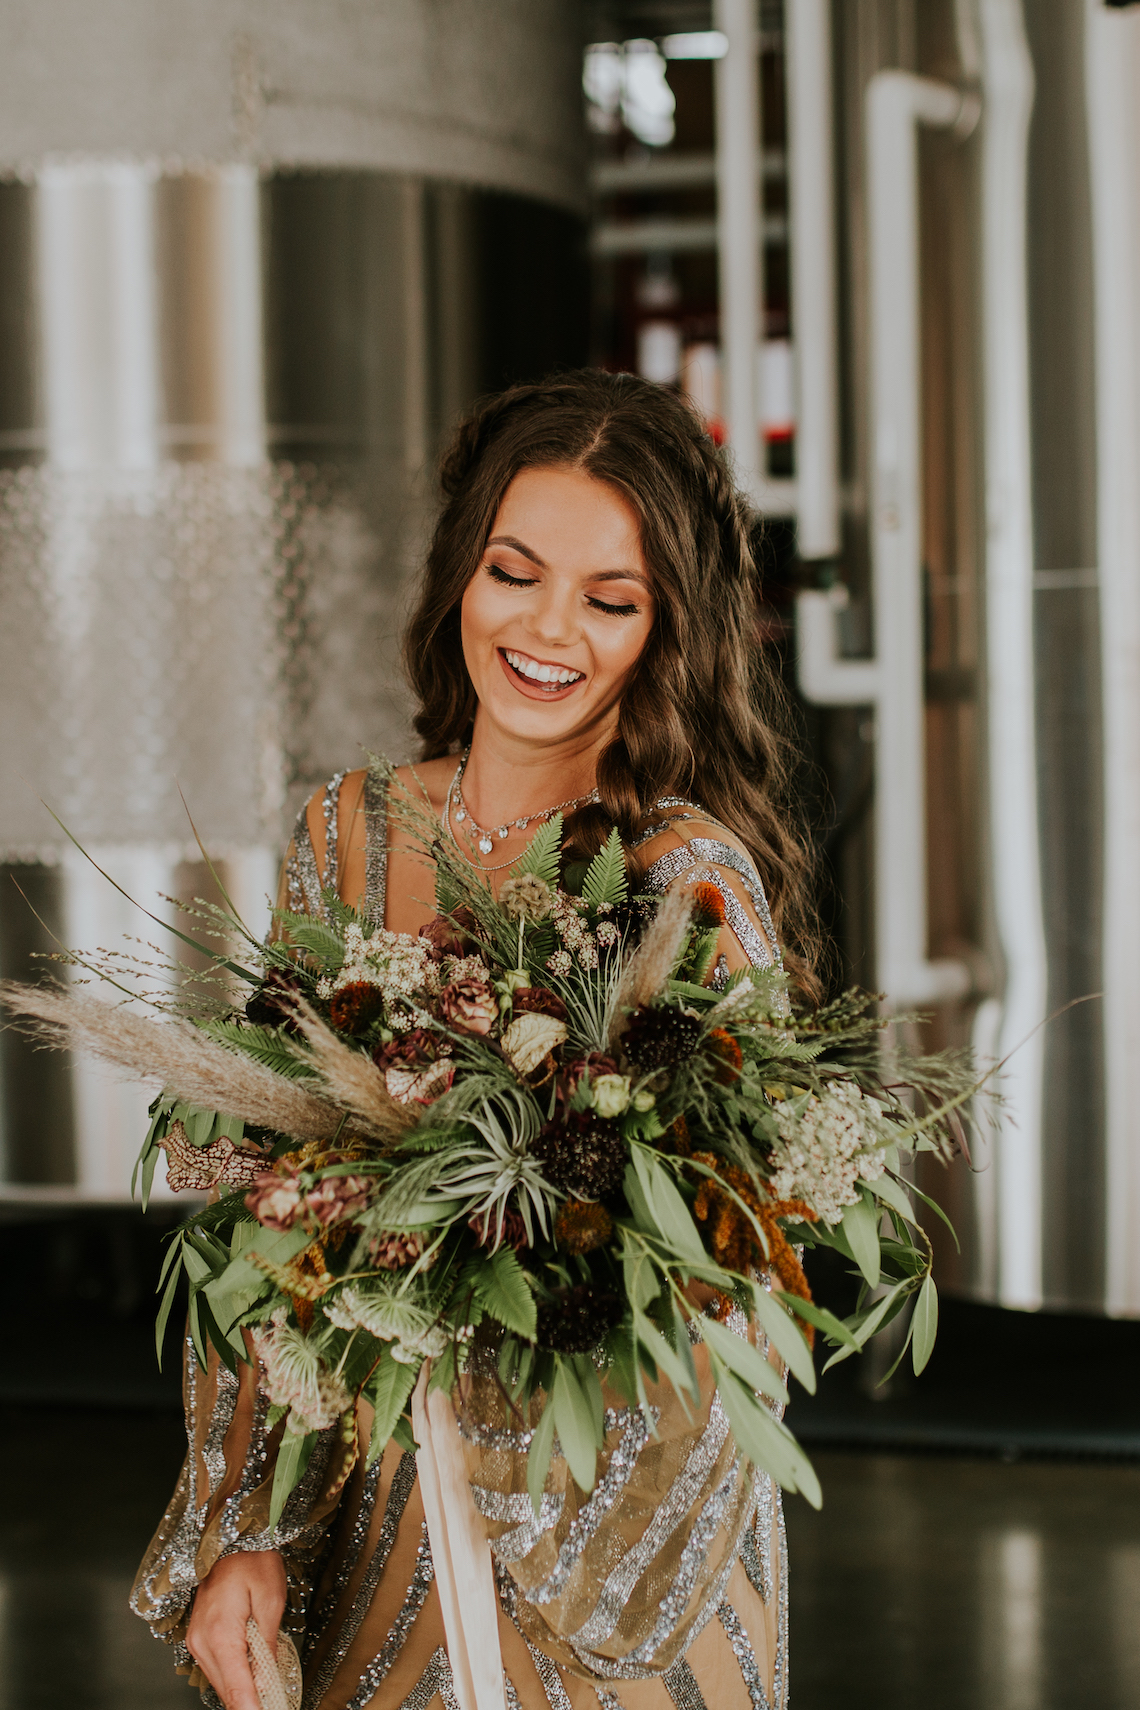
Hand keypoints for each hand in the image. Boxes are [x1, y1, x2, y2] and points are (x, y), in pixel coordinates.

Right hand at [186, 1549, 286, 1709]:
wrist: (231, 1538)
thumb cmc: (253, 1559)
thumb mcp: (271, 1599)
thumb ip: (268, 1645)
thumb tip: (267, 1683)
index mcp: (221, 1634)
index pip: (236, 1688)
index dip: (251, 1709)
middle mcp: (202, 1642)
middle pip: (227, 1690)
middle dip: (250, 1702)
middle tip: (274, 1702)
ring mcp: (197, 1641)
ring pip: (221, 1681)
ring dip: (243, 1689)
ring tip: (269, 1692)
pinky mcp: (199, 1637)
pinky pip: (217, 1667)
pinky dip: (235, 1674)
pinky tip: (253, 1672)